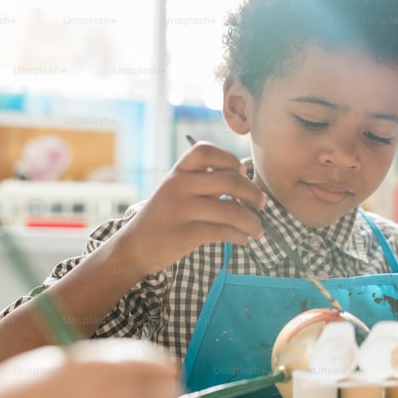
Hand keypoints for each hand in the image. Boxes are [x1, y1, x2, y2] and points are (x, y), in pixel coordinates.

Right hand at [115, 141, 265, 273]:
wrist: (134, 246)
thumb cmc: (164, 216)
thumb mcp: (176, 190)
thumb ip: (203, 181)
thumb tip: (243, 173)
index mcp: (177, 172)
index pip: (206, 151)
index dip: (229, 158)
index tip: (241, 171)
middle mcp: (177, 186)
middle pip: (229, 180)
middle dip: (253, 193)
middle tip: (263, 203)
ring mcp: (180, 210)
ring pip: (231, 210)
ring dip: (252, 221)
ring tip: (258, 229)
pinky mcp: (184, 234)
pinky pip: (223, 232)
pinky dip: (240, 235)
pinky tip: (243, 238)